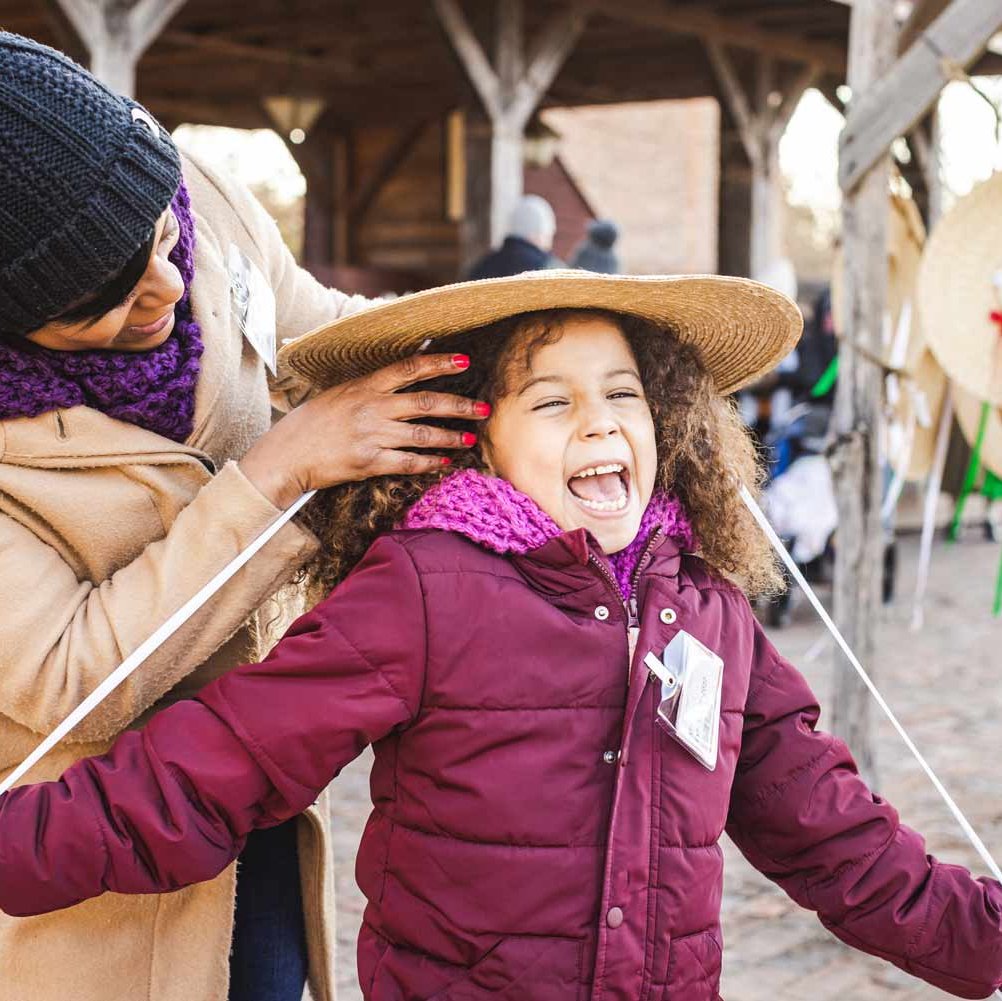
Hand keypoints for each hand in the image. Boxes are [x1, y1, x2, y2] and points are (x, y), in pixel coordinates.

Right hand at [239, 353, 487, 508]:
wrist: (286, 455)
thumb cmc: (309, 425)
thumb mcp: (337, 395)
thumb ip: (368, 387)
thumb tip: (397, 378)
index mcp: (364, 387)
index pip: (410, 369)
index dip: (439, 363)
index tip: (464, 361)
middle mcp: (372, 408)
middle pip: (427, 403)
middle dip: (460, 405)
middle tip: (484, 408)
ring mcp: (373, 435)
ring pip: (424, 434)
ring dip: (451, 437)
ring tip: (469, 438)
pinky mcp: (370, 462)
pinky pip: (409, 462)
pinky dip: (429, 463)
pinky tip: (444, 462)